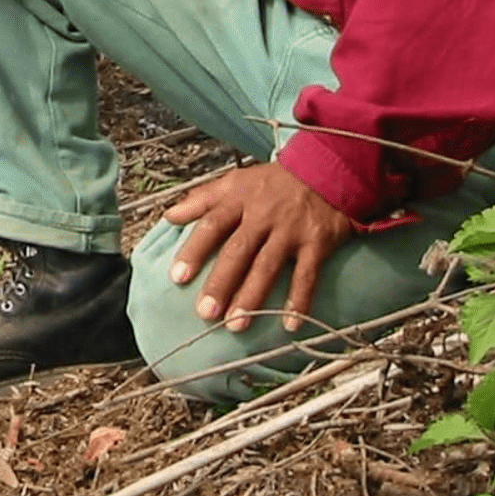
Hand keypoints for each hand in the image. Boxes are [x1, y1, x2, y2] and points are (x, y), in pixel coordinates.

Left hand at [162, 162, 354, 331]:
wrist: (325, 170)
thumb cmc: (272, 183)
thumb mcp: (235, 181)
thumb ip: (201, 199)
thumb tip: (169, 216)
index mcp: (238, 199)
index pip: (211, 225)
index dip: (194, 250)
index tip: (178, 277)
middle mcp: (262, 215)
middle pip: (238, 251)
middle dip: (221, 283)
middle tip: (206, 312)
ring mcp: (290, 230)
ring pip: (268, 266)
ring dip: (252, 298)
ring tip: (237, 325)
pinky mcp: (317, 242)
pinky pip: (307, 275)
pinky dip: (299, 300)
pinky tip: (290, 324)